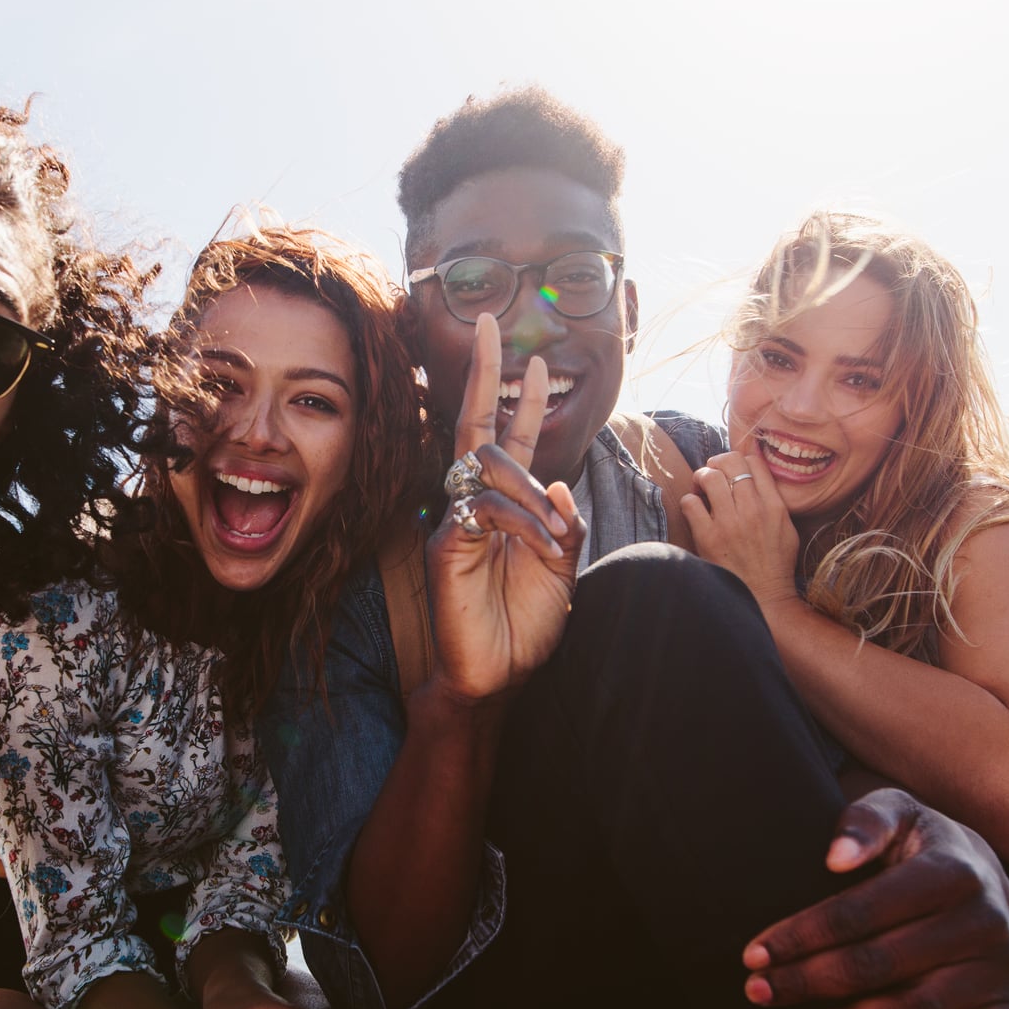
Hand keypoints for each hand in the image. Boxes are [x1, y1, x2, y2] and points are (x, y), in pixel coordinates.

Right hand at [427, 313, 587, 703]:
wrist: (498, 676)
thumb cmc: (525, 623)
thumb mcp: (562, 567)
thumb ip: (563, 521)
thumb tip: (559, 477)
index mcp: (503, 505)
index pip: (503, 436)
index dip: (511, 394)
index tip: (527, 354)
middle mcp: (473, 506)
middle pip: (476, 428)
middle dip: (491, 378)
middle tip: (503, 332)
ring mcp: (454, 524)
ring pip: (488, 468)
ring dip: (534, 491)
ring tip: (558, 535)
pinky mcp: (445, 549)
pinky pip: (484, 512)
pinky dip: (523, 524)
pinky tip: (545, 548)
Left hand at [680, 447, 799, 606]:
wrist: (763, 597)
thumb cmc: (775, 563)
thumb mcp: (786, 527)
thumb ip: (774, 499)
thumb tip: (757, 473)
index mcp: (774, 506)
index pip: (755, 462)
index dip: (740, 459)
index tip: (732, 468)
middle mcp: (753, 510)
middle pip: (731, 463)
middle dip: (717, 462)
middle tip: (712, 472)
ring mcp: (730, 523)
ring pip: (709, 477)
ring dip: (701, 477)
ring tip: (701, 486)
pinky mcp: (708, 537)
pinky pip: (690, 503)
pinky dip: (689, 501)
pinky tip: (694, 509)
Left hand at [740, 788, 1008, 1008]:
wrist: (982, 871)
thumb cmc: (917, 844)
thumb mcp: (894, 811)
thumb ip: (865, 821)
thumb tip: (836, 856)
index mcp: (951, 870)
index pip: (862, 912)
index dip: (803, 936)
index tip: (754, 955)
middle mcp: (985, 919)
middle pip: (882, 964)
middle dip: (811, 982)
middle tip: (759, 993)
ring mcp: (1003, 966)